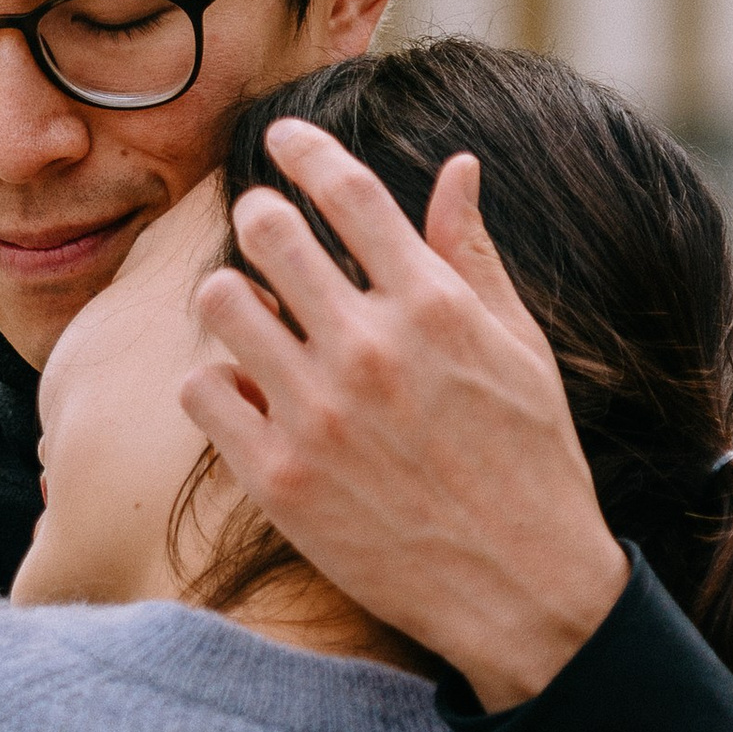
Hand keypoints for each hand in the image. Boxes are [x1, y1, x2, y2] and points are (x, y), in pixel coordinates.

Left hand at [180, 122, 628, 712]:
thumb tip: (458, 167)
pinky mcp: (279, 478)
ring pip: (220, 303)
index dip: (305, 150)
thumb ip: (473, 255)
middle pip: (270, 231)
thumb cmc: (531, 463)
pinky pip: (201, 389)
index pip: (347, 191)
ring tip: (250, 313)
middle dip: (260, 217)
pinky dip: (214, 381)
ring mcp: (318, 415)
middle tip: (264, 231)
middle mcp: (370, 350)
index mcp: (434, 307)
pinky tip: (242, 389)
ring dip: (230, 296)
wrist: (523, 591)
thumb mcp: (518, 350)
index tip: (283, 139)